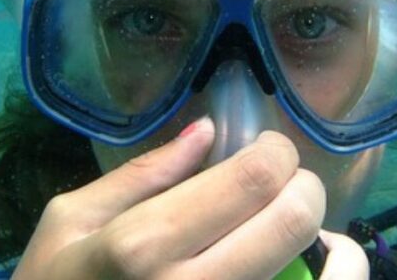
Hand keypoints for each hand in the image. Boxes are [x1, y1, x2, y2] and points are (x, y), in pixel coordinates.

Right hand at [11, 117, 368, 278]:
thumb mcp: (69, 223)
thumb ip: (142, 174)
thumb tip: (205, 132)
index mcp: (143, 244)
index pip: (255, 177)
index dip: (278, 153)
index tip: (268, 153)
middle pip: (295, 219)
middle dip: (305, 191)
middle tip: (288, 191)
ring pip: (322, 278)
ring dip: (326, 247)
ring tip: (304, 239)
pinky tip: (311, 274)